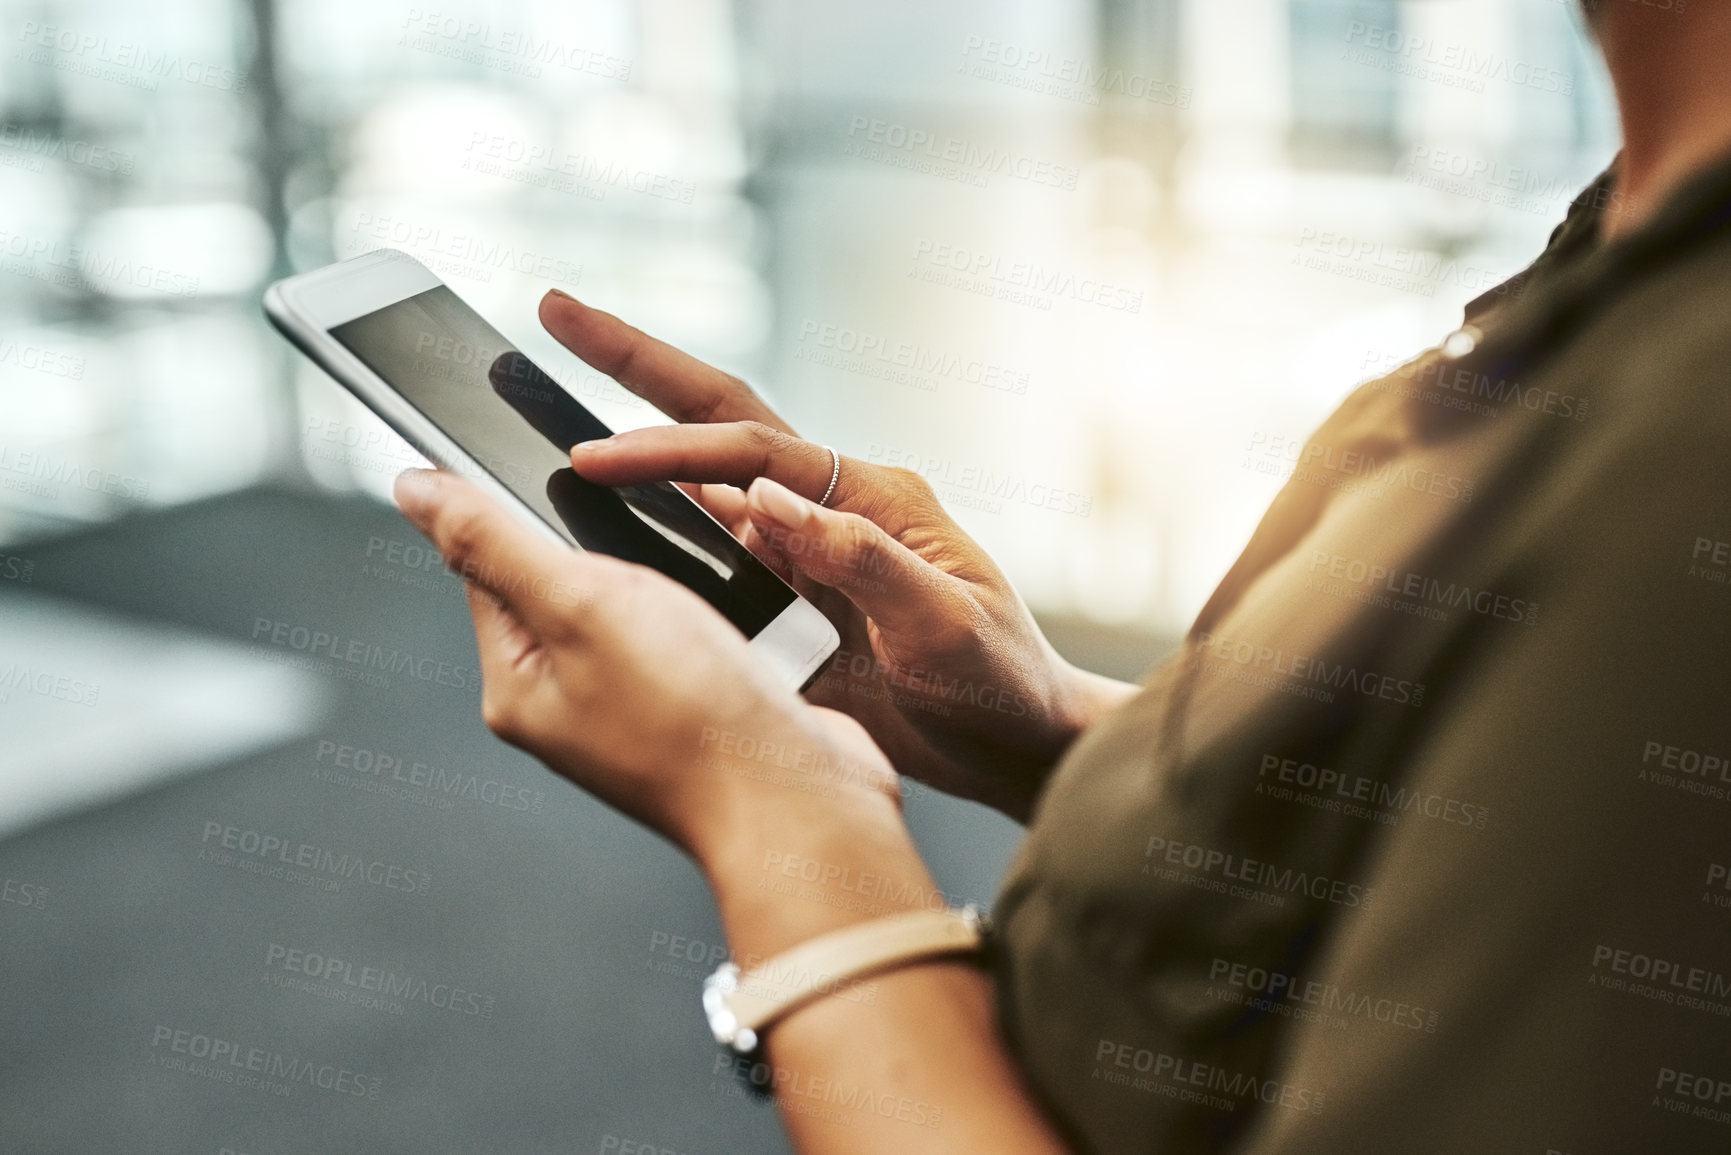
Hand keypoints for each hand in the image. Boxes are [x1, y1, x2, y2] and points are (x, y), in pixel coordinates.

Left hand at [390, 467, 908, 873]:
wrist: (798, 798)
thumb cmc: (692, 716)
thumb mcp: (579, 603)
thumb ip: (494, 541)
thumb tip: (413, 489)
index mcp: (517, 686)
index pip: (489, 567)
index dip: (525, 511)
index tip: (570, 480)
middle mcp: (569, 703)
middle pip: (570, 580)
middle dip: (616, 548)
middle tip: (654, 560)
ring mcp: (636, 710)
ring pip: (642, 603)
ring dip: (676, 578)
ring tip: (704, 600)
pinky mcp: (698, 707)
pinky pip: (696, 633)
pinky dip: (719, 612)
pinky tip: (740, 623)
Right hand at [539, 290, 1133, 821]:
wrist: (1018, 744)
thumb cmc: (1001, 680)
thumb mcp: (943, 622)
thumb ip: (860, 558)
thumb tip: (765, 501)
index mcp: (874, 497)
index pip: (754, 453)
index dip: (671, 449)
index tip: (598, 457)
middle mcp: (832, 509)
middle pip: (721, 422)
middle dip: (639, 365)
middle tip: (562, 313)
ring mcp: (807, 550)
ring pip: (705, 482)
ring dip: (639, 442)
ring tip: (557, 409)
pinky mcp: (791, 599)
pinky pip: (711, 550)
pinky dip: (657, 523)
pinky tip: (605, 515)